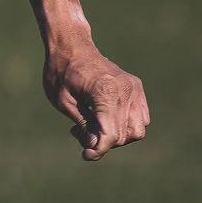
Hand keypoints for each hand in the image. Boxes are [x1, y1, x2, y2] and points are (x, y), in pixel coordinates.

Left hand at [44, 38, 148, 160]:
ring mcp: (134, 89)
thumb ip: (84, 125)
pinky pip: (140, 118)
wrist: (71, 47)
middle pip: (125, 135)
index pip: (110, 133)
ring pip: (137, 130)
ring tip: (90, 126)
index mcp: (105, 92)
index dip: (99, 149)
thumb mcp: (64, 102)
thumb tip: (97, 146)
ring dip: (116, 136)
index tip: (85, 155)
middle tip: (79, 132)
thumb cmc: (61, 73)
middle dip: (103, 142)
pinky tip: (102, 118)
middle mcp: (126, 90)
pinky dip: (124, 125)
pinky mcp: (136, 88)